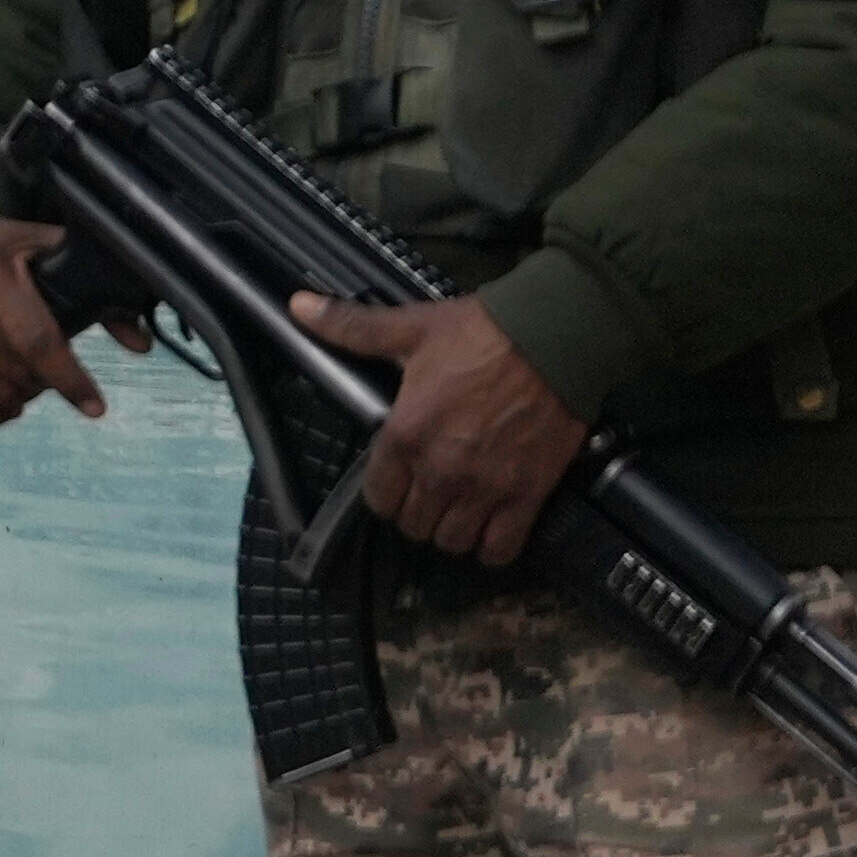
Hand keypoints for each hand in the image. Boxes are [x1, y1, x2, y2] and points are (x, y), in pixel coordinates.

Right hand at [0, 195, 126, 429]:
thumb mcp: (42, 248)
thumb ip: (93, 290)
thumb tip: (141, 344)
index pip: (36, 342)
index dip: (70, 380)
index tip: (95, 407)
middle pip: (14, 374)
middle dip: (43, 382)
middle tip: (50, 372)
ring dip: (17, 399)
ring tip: (26, 385)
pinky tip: (0, 406)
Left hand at [290, 286, 591, 565]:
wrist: (558, 337)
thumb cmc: (483, 332)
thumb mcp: (411, 328)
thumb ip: (352, 327)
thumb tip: (298, 306)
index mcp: (405, 434)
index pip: (378, 498)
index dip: (386, 492)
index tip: (399, 480)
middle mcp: (439, 470)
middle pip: (413, 525)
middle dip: (418, 512)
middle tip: (432, 491)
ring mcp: (484, 488)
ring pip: (453, 541)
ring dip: (453, 531)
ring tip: (461, 509)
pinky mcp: (526, 496)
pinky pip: (499, 549)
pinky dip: (492, 547)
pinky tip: (492, 527)